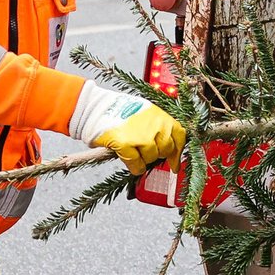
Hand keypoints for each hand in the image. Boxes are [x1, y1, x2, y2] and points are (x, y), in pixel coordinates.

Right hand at [69, 83, 186, 175]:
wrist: (95, 107)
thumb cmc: (118, 110)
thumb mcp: (144, 111)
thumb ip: (156, 125)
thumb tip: (166, 144)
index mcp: (160, 115)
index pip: (179, 136)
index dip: (178, 152)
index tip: (175, 163)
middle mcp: (154, 125)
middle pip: (167, 149)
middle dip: (159, 155)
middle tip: (147, 154)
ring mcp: (141, 136)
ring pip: (152, 158)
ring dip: (144, 160)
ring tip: (135, 154)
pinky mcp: (126, 145)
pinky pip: (137, 164)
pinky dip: (135, 167)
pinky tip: (131, 164)